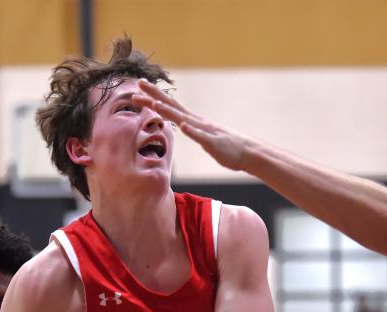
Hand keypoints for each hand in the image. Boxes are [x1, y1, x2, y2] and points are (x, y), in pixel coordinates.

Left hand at [133, 80, 251, 170]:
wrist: (248, 153)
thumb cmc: (227, 147)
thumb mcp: (204, 137)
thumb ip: (193, 130)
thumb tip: (183, 125)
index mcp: (193, 121)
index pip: (170, 106)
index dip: (154, 96)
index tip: (140, 87)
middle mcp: (196, 122)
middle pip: (172, 106)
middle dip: (154, 96)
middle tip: (138, 83)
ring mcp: (205, 131)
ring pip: (183, 119)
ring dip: (169, 111)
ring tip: (154, 104)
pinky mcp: (213, 143)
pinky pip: (201, 136)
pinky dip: (192, 131)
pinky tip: (183, 126)